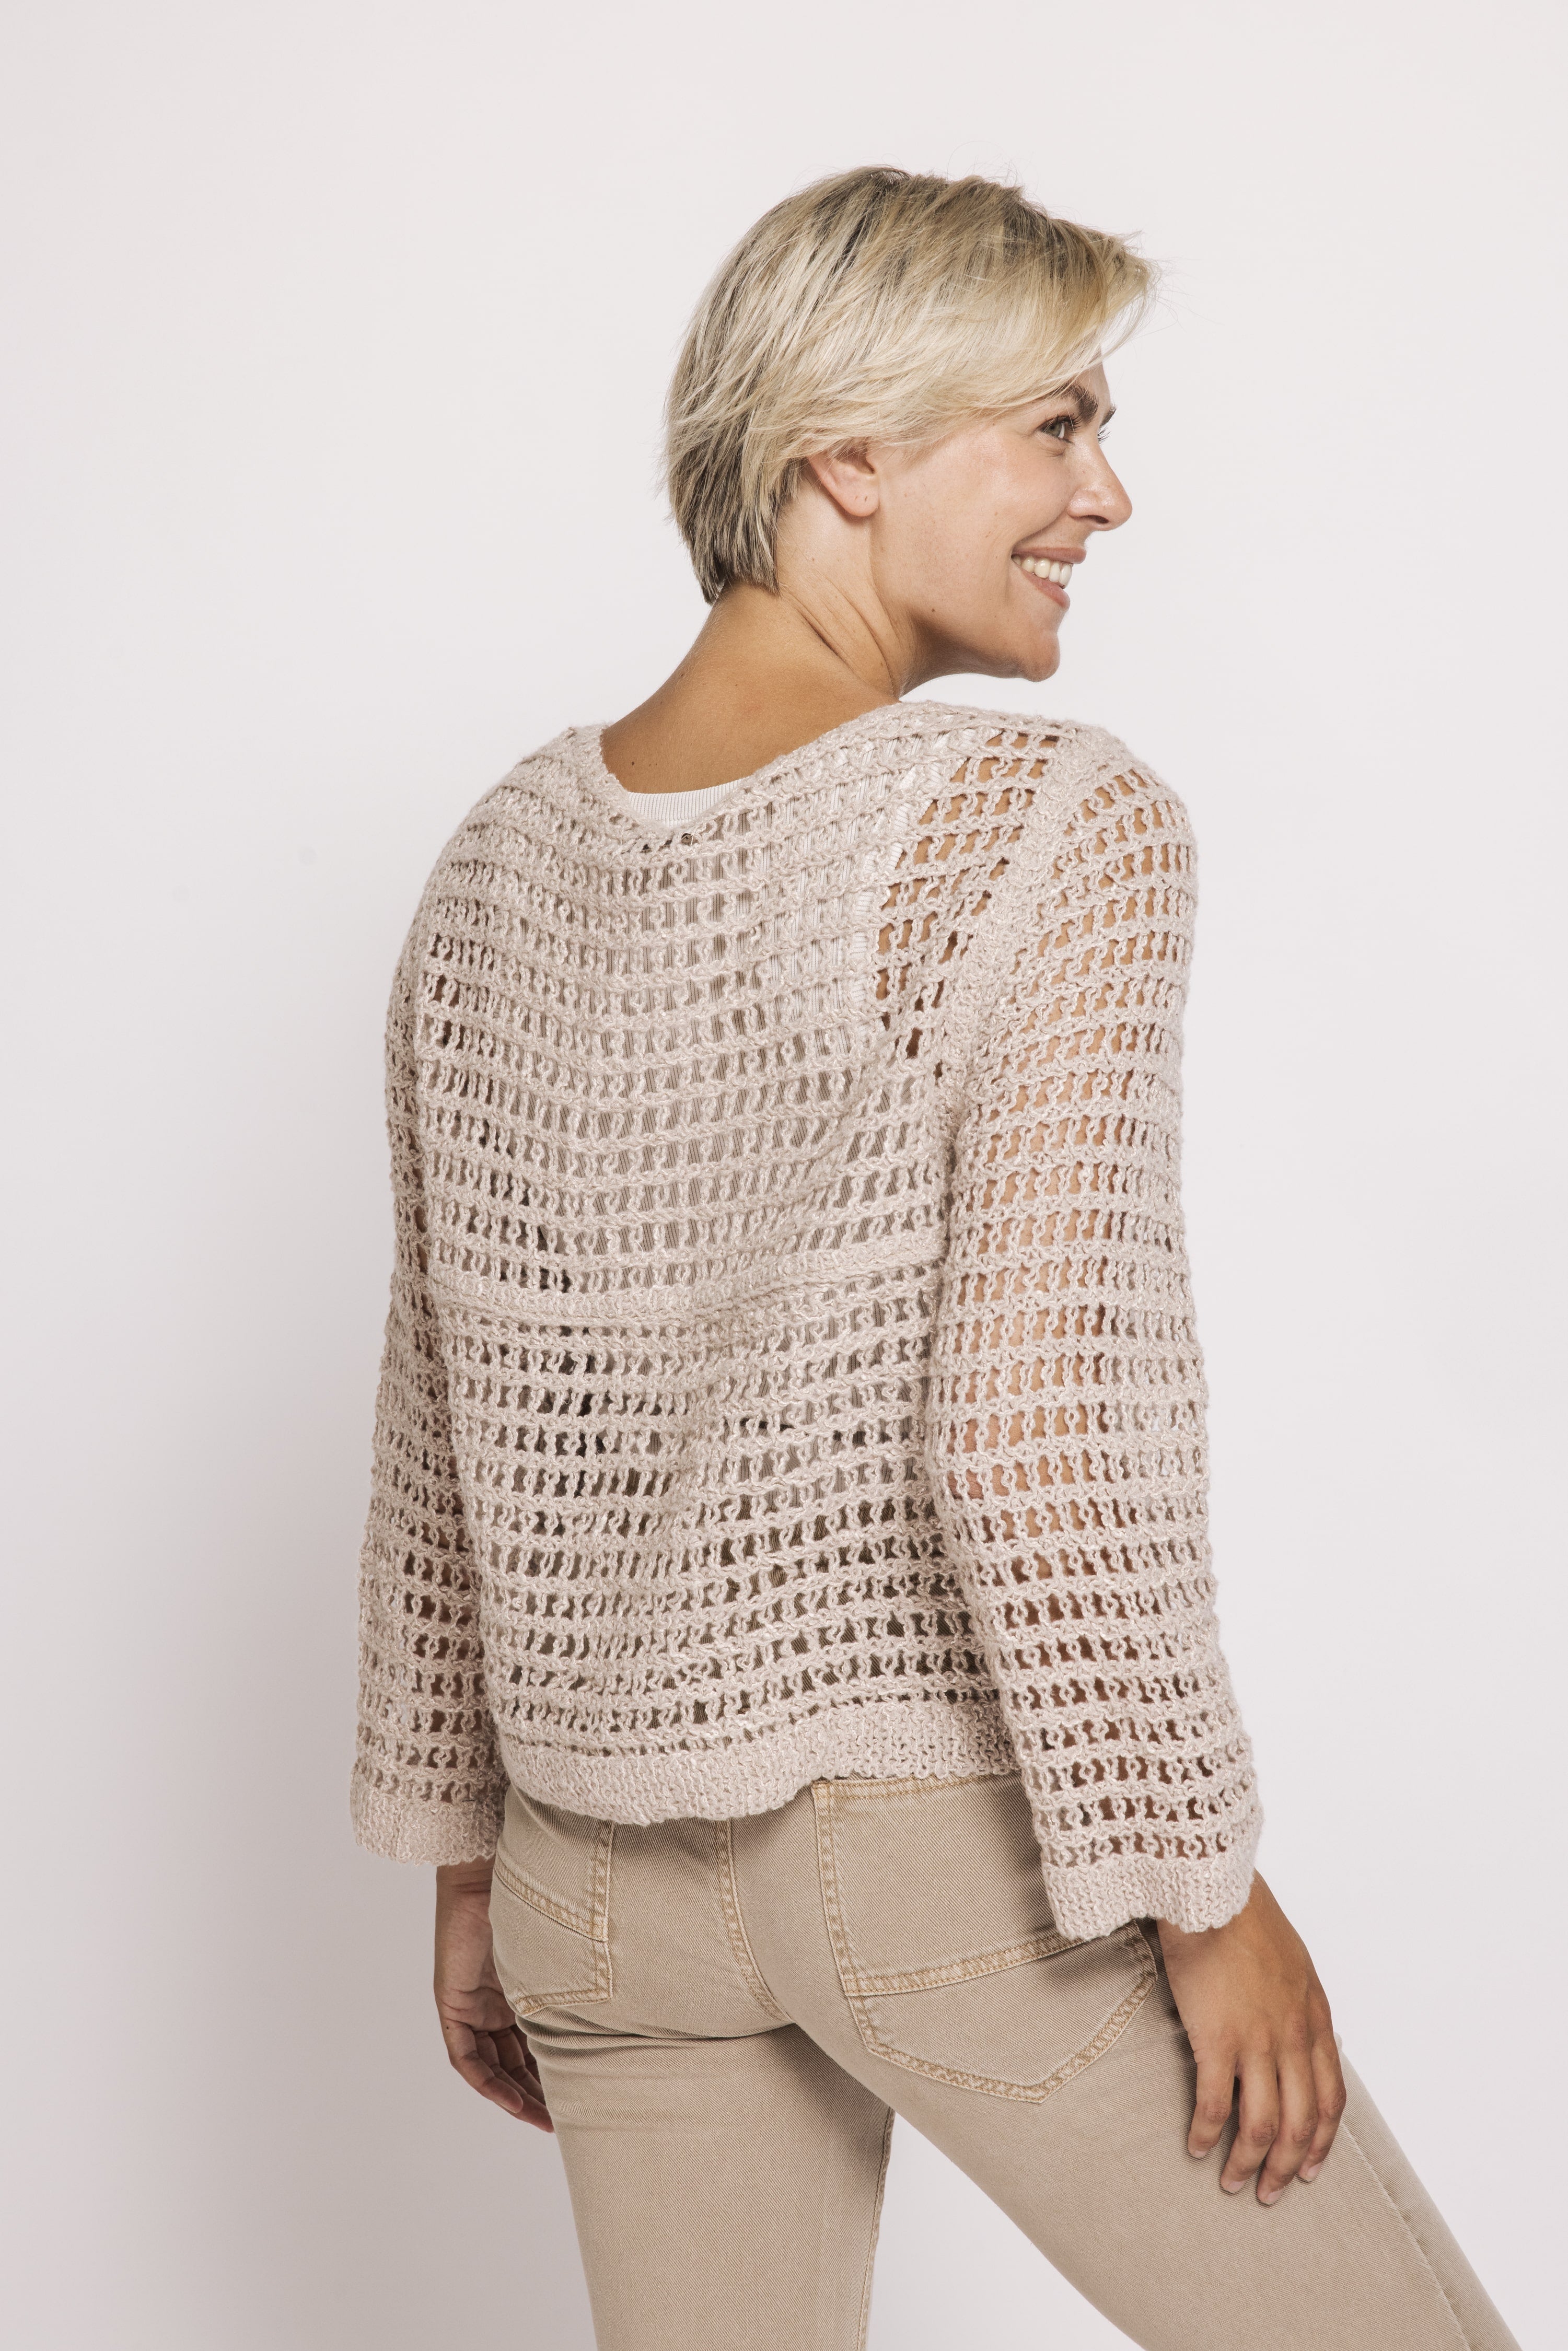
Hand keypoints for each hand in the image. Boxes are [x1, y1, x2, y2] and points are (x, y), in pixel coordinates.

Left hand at [434, 1861, 552, 2130]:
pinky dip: (485, 2080)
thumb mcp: (561, 1953)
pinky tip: (509, 2100)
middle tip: (562, 2121)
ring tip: (542, 2120)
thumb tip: (631, 2005)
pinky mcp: (451, 2000)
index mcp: (521, 1987)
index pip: (534, 2041)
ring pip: (491, 2064)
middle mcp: (495, 1999)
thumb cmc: (535, 1897)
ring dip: (513, 2095)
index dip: (553, 2072)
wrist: (491, 1867)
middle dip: (537, 2093)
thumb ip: (579, 1981)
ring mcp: (471, 2001)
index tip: (578, 2096)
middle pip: (513, 2060)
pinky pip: (464, 2055)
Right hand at [1156, 1873, 1343, 2203]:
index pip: (1332, 2099)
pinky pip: (1216, 2104)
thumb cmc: (1244, 1915)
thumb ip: (1295, 2002)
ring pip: (1262, 2125)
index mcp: (1314, 2019)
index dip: (1321, 2141)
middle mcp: (1294, 2038)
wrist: (1213, 1890)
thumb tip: (1289, 2029)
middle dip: (1287, 2166)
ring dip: (1248, 2162)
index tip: (1309, 2167)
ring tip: (1232, 2182)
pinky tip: (1195, 2146)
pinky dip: (1206, 2132)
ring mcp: (1258, 2042)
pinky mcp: (1217, 2039)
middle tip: (1271, 2192)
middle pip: (1300, 2122)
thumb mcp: (1292, 1962)